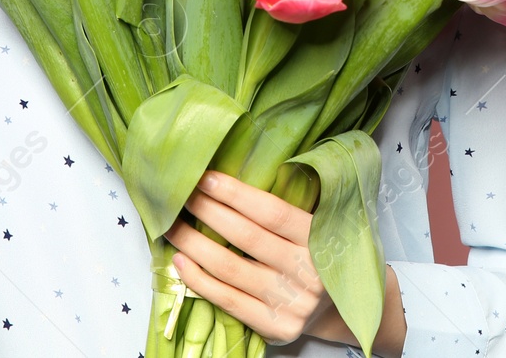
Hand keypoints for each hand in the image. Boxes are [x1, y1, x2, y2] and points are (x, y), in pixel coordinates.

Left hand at [164, 170, 344, 347]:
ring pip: (231, 268)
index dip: (236, 194)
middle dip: (208, 212)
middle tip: (180, 196)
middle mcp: (307, 270)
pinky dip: (199, 280)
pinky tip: (181, 261)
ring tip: (172, 227)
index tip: (206, 178)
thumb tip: (228, 184)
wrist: (334, 308)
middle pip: (246, 237)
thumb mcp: (314, 229)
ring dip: (194, 244)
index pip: (272, 212)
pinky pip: (228, 300)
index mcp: (319, 238)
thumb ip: (283, 213)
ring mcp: (291, 301)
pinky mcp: (275, 326)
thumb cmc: (314, 256)